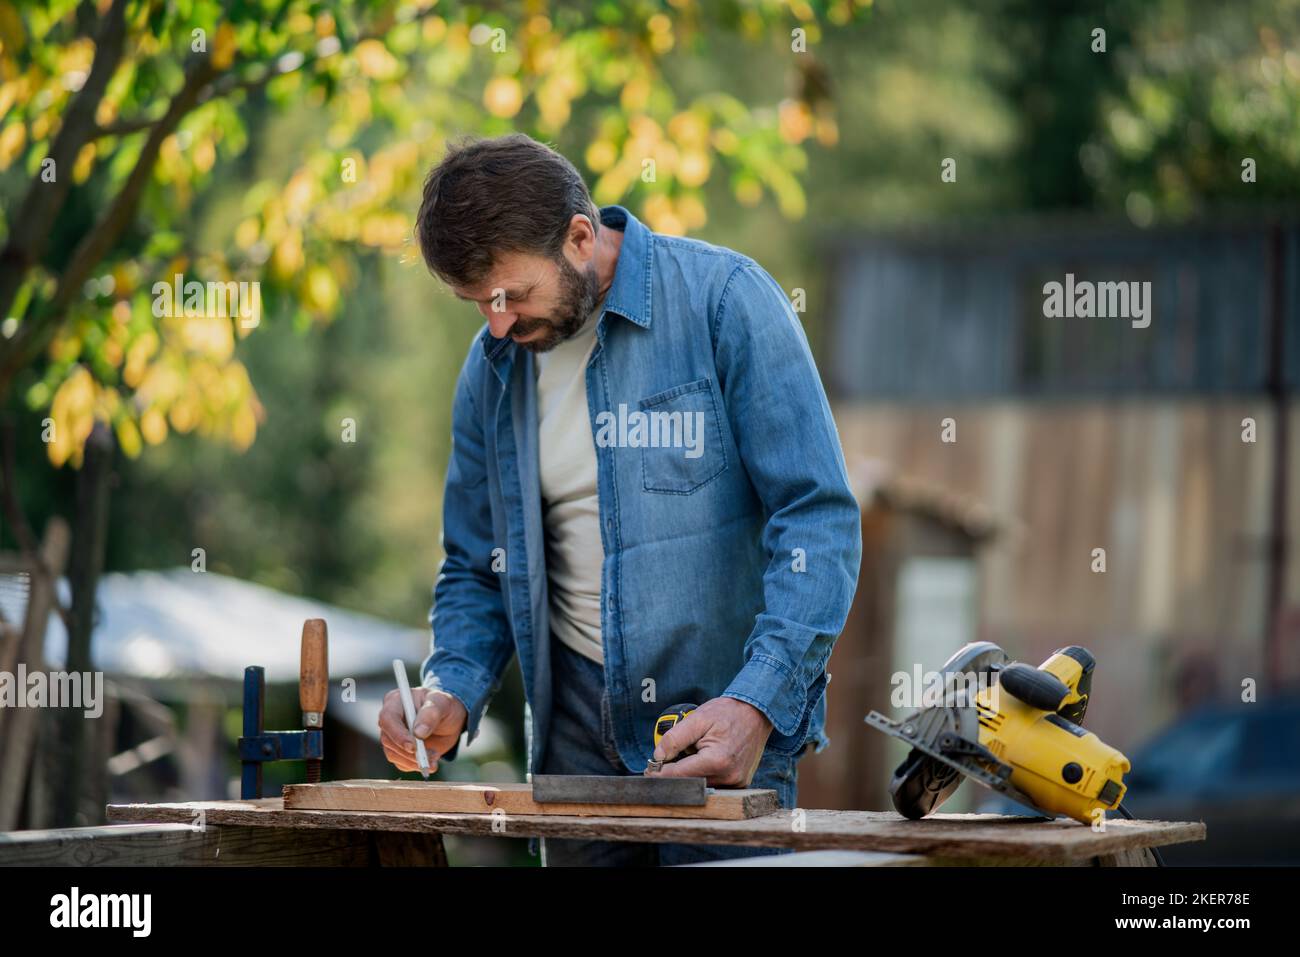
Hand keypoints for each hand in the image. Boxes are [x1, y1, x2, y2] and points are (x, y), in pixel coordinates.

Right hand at [378, 687, 466, 773]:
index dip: (397, 734)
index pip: (388, 718)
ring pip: (393, 754)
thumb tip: (418, 732)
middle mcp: (390, 720)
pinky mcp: (399, 751)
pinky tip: (430, 763)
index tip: (413, 746)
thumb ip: (431, 714)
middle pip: (388, 739)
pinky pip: (402, 763)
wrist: (449, 719)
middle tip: (430, 756)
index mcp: (395, 701)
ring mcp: (392, 736)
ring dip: (414, 761)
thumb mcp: (442, 703)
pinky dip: (415, 766)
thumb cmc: (443, 705)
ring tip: (434, 761)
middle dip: (408, 752)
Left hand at [644, 696, 772, 786]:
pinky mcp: (739, 783)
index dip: (660, 774)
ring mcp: (736, 783)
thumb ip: (675, 738)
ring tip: (691, 754)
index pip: (679, 775)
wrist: (756, 713)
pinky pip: (714, 784)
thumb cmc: (728, 713)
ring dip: (690, 775)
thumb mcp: (697, 718)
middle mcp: (728, 776)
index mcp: (716, 761)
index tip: (648, 771)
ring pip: (701, 786)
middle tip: (663, 763)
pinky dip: (704, 775)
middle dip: (675, 774)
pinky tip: (703, 760)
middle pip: (689, 783)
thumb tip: (658, 756)